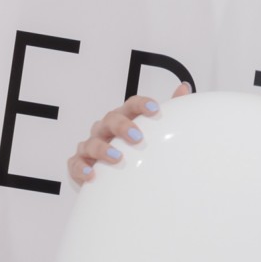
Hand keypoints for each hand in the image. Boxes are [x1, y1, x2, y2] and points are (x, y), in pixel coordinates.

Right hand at [66, 82, 191, 183]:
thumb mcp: (154, 130)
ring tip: (118, 158)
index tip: (155, 109)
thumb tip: (184, 87)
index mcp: (124, 118)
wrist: (114, 175)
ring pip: (92, 142)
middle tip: (137, 137)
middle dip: (123, 126)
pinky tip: (93, 174)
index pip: (131, 105)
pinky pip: (76, 163)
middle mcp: (105, 128)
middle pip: (111, 119)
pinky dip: (82, 168)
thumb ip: (170, 109)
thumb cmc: (133, 147)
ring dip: (103, 149)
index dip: (142, 105)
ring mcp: (90, 145)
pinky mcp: (79, 163)